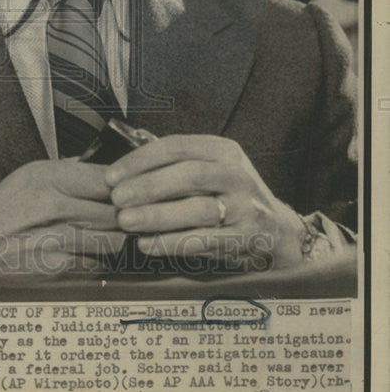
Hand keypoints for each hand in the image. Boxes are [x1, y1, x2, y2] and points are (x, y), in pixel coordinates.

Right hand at [0, 159, 124, 285]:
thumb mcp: (26, 176)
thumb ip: (66, 170)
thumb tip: (100, 169)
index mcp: (48, 178)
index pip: (108, 177)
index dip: (125, 184)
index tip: (128, 188)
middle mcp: (57, 208)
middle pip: (117, 209)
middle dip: (127, 212)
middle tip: (129, 213)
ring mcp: (59, 242)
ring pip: (114, 239)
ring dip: (117, 238)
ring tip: (110, 233)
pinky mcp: (60, 271)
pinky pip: (98, 264)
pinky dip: (100, 260)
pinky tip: (88, 254)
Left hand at [105, 135, 305, 271]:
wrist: (279, 232)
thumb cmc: (229, 197)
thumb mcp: (210, 169)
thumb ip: (174, 166)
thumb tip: (122, 170)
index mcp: (223, 150)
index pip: (176, 147)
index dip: (140, 160)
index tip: (112, 176)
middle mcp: (237, 173)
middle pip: (188, 174)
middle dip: (148, 186)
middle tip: (117, 199)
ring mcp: (246, 205)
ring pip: (197, 208)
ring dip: (157, 215)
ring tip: (126, 221)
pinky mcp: (249, 236)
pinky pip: (206, 240)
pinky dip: (173, 242)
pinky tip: (147, 245)